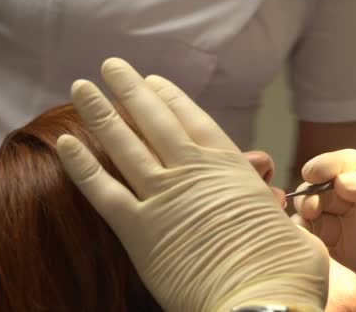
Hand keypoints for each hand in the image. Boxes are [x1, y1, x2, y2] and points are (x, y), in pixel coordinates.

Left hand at [56, 58, 328, 311]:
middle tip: (111, 67)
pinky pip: (103, 191)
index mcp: (230, 168)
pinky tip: (63, 143)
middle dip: (130, 89)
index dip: (169, 98)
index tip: (152, 81)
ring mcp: (164, 198)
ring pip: (124, 145)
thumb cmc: (287, 272)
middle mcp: (193, 172)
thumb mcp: (292, 233)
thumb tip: (288, 224)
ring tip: (80, 87)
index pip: (193, 120)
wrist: (265, 302)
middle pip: (154, 120)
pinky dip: (81, 167)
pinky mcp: (140, 231)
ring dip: (100, 113)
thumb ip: (279, 219)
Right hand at [293, 149, 355, 309]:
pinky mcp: (350, 261)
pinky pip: (321, 250)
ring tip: (310, 227)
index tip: (314, 174)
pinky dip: (310, 247)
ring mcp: (353, 231)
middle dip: (311, 194)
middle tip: (313, 207)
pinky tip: (314, 250)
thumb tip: (342, 184)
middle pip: (322, 190)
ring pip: (315, 218)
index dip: (326, 165)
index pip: (344, 164)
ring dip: (305, 219)